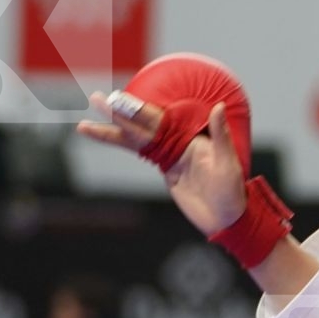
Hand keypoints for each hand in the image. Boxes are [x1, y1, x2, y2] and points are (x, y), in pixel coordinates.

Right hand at [77, 93, 246, 236]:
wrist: (227, 219)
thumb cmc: (232, 192)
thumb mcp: (228, 163)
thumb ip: (220, 135)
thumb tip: (220, 106)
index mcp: (191, 137)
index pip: (159, 121)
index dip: (138, 111)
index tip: (118, 99)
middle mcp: (178, 141)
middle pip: (142, 125)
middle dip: (118, 113)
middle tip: (94, 98)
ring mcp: (170, 154)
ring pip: (135, 138)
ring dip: (111, 129)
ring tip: (85, 123)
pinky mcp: (165, 168)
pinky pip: (139, 152)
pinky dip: (121, 144)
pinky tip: (106, 137)